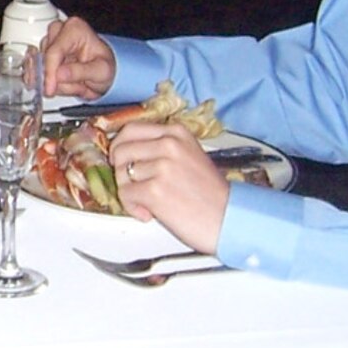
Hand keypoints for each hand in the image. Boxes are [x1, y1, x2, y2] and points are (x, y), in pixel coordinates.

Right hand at [41, 16, 116, 99]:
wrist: (104, 73)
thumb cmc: (105, 66)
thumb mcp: (101, 71)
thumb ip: (80, 72)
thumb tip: (59, 74)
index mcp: (75, 29)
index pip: (54, 51)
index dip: (49, 72)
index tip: (50, 88)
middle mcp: (59, 32)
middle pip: (43, 59)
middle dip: (56, 78)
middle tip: (75, 85)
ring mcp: (49, 43)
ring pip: (39, 67)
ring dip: (56, 82)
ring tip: (76, 83)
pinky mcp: (44, 55)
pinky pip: (36, 72)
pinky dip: (49, 83)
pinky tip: (63, 85)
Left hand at [107, 122, 229, 254]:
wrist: (228, 218)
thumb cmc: (209, 193)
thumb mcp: (189, 156)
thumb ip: (161, 148)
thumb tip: (124, 151)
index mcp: (177, 133)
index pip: (131, 129)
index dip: (120, 146)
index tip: (120, 160)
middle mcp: (169, 145)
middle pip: (121, 150)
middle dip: (121, 172)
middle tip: (134, 186)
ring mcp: (162, 166)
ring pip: (121, 174)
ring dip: (129, 192)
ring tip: (148, 203)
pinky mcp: (155, 190)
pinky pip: (125, 195)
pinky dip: (132, 207)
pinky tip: (149, 213)